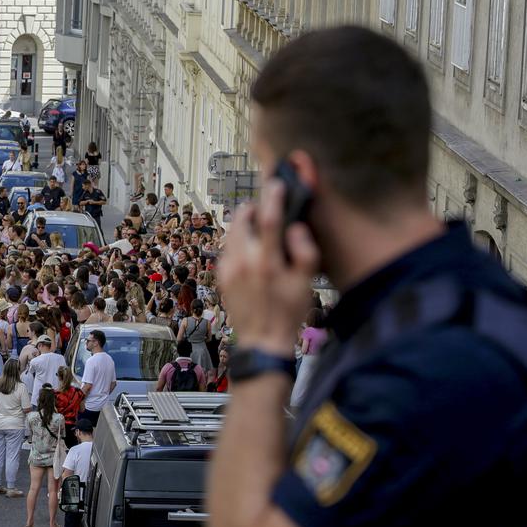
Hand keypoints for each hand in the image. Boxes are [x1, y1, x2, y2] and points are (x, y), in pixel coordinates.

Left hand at [218, 181, 318, 357]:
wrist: (262, 341)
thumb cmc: (288, 313)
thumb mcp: (306, 285)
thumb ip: (305, 253)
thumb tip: (296, 229)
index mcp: (267, 263)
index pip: (269, 219)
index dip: (273, 198)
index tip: (276, 185)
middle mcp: (243, 263)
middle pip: (242, 220)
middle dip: (253, 209)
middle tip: (264, 208)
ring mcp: (228, 269)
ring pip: (232, 233)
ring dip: (244, 225)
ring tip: (259, 228)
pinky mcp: (221, 276)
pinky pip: (228, 249)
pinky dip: (238, 242)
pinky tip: (250, 250)